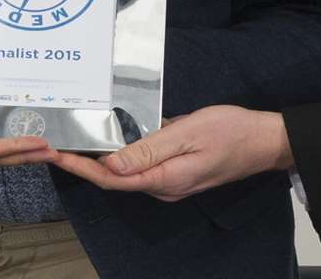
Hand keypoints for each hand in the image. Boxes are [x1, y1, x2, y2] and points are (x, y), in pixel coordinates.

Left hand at [50, 106, 290, 201]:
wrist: (265, 142)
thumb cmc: (231, 133)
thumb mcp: (188, 134)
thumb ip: (149, 150)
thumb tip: (112, 166)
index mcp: (165, 179)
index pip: (112, 179)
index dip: (81, 167)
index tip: (56, 154)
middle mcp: (164, 186)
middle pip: (114, 179)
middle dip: (83, 163)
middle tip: (55, 146)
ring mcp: (171, 181)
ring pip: (127, 173)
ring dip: (100, 160)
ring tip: (73, 142)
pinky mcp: (177, 172)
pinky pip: (142, 166)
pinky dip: (122, 155)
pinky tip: (110, 141)